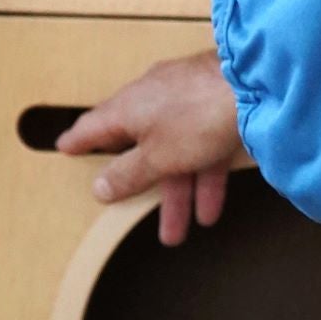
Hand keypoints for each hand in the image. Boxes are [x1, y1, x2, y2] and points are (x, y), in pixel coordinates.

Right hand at [56, 51, 246, 243]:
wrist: (254, 87)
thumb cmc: (198, 114)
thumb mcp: (157, 156)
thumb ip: (128, 174)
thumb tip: (99, 187)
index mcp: (128, 107)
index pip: (94, 126)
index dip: (79, 141)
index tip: (66, 148)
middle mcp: (154, 101)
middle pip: (140, 150)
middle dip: (142, 189)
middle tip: (132, 215)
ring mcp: (187, 103)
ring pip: (176, 155)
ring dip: (178, 195)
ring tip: (179, 232)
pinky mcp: (217, 108)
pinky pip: (203, 149)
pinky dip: (204, 178)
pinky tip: (210, 209)